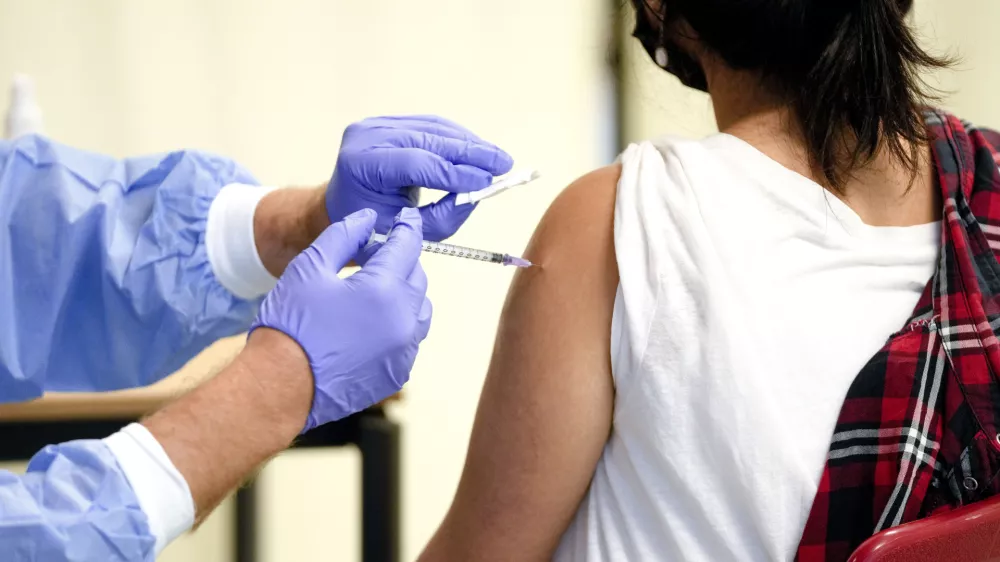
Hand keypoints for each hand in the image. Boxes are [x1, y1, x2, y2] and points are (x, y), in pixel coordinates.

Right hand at [250, 207, 430, 430]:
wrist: (279, 387)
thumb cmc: (290, 327)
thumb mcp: (309, 268)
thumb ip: (344, 236)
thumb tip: (368, 220)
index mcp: (383, 290)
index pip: (408, 247)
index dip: (407, 227)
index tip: (406, 218)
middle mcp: (403, 321)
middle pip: (417, 277)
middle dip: (401, 261)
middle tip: (375, 257)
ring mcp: (404, 350)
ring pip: (419, 309)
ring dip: (404, 293)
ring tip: (373, 291)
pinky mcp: (398, 372)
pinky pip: (410, 339)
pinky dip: (399, 324)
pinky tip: (370, 323)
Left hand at [326, 115, 513, 241]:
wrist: (341, 208)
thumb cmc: (369, 228)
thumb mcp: (405, 232)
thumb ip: (442, 216)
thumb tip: (478, 194)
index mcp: (361, 165)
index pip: (417, 163)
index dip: (456, 172)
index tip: (487, 183)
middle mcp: (366, 137)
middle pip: (429, 139)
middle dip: (471, 153)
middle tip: (504, 164)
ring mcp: (376, 124)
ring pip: (434, 128)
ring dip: (470, 143)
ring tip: (497, 158)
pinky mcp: (388, 121)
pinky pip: (431, 125)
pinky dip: (458, 137)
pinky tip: (478, 149)